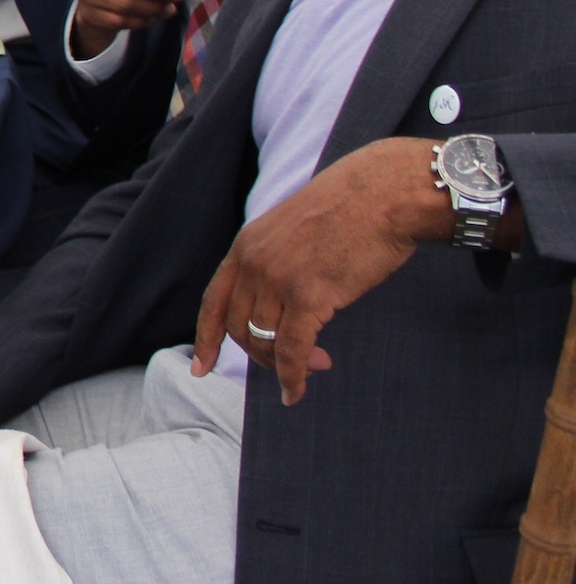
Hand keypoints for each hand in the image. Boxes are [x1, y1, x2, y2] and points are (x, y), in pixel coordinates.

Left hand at [190, 137, 452, 404]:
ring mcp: (279, 279)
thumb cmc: (351, 209)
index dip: (206, 339)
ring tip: (317, 365)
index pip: (214, 301)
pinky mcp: (311, 295)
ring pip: (263, 341)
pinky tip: (297, 390)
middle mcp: (253, 263)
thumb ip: (276, 259)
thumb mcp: (294, 228)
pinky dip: (293, 376)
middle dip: (260, 355)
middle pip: (238, 327)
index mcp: (246, 245)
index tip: (201, 368)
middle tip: (292, 364)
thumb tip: (277, 300)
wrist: (384, 193)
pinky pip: (290, 350)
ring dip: (284, 365)